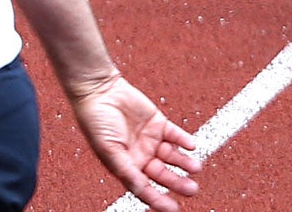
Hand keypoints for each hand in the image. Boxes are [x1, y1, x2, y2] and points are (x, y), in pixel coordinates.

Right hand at [68, 74, 200, 211]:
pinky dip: (184, 140)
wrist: (99, 91)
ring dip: (184, 163)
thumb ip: (126, 170)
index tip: (172, 208)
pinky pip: (175, 134)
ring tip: (196, 168)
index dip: (158, 200)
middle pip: (162, 174)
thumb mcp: (109, 151)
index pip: (145, 188)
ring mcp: (150, 139)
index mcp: (126, 166)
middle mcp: (140, 156)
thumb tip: (140, 189)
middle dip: (177, 183)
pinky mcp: (157, 122)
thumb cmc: (96, 121)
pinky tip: (191, 145)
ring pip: (172, 156)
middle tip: (192, 189)